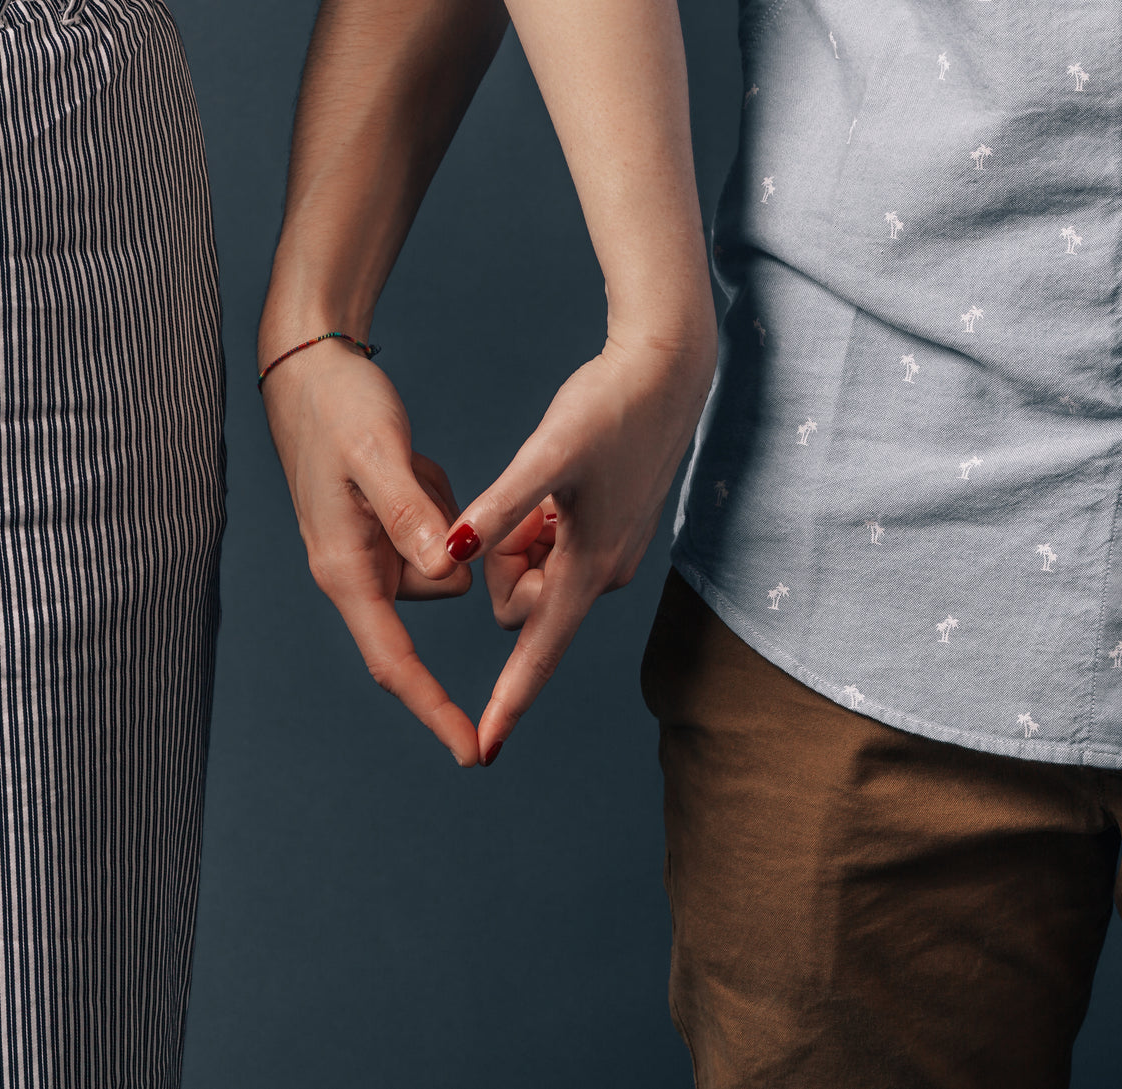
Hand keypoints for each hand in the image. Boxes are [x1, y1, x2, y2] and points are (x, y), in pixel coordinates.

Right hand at [262, 338, 480, 765]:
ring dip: (442, 516)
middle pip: (438, 590)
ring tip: (406, 464)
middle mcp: (355, 571)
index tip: (473, 752)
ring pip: (446, 559)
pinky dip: (436, 499)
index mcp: (345, 570)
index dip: (435, 708)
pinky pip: (440, 530)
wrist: (307, 367)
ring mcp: (369, 551)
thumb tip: (447, 569)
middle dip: (448, 547)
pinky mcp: (383, 529)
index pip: (394, 663)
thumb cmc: (338, 407)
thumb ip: (410, 513)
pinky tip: (408, 461)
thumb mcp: (378, 453)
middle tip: (417, 476)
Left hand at [447, 334, 714, 763]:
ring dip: (524, 538)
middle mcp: (601, 574)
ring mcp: (608, 555)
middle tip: (528, 502)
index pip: (537, 651)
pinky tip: (561, 482)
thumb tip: (454, 556)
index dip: (508, 701)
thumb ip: (500, 509)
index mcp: (586, 567)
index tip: (482, 749)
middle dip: (507, 563)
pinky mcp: (609, 532)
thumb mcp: (547, 455)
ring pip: (535, 571)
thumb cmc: (609, 408)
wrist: (667, 372)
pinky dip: (541, 522)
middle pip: (522, 601)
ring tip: (549, 486)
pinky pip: (553, 548)